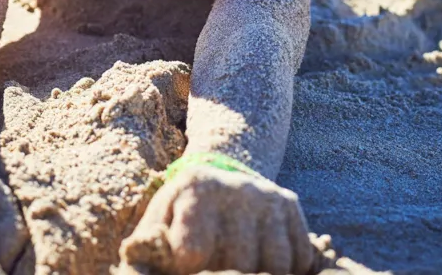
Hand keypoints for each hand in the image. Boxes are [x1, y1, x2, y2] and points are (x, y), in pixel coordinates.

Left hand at [120, 166, 315, 274]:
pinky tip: (262, 266)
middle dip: (225, 274)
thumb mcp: (160, 220)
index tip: (186, 268)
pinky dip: (285, 270)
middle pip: (240, 262)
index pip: (195, 252)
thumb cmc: (181, 211)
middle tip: (214, 269)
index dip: (190, 270)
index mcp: (196, 190)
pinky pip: (298, 257)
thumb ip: (152, 247)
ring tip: (237, 269)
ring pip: (276, 264)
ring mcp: (267, 197)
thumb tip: (142, 272)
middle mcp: (237, 189)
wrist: (218, 176)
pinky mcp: (289, 204)